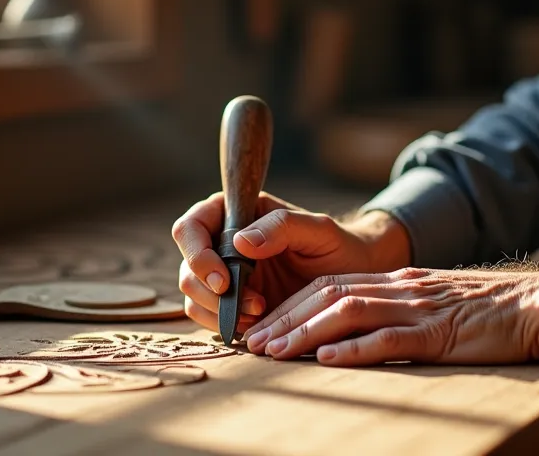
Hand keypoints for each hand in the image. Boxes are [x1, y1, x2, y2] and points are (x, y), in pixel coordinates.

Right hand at [172, 191, 410, 332]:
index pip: (191, 228)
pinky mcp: (231, 304)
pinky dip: (226, 325)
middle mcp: (222, 244)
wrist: (351, 279)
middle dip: (211, 292)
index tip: (223, 280)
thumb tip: (240, 241)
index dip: (197, 254)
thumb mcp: (317, 230)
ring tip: (259, 314)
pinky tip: (257, 324)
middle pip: (187, 268)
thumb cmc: (336, 246)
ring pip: (193, 296)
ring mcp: (224, 276)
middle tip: (253, 304)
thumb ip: (281, 228)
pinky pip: (209, 318)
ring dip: (219, 312)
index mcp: (235, 214)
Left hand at [241, 267, 538, 365]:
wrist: (538, 304)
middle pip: (329, 296)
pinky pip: (390, 339)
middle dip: (286, 319)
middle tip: (253, 343)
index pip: (332, 287)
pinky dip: (355, 349)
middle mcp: (401, 288)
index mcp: (399, 282)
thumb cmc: (490, 312)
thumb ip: (399, 312)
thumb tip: (357, 336)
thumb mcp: (436, 304)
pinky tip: (328, 359)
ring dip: (306, 333)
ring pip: (349, 313)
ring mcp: (419, 309)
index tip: (262, 327)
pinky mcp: (439, 333)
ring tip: (275, 352)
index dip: (292, 306)